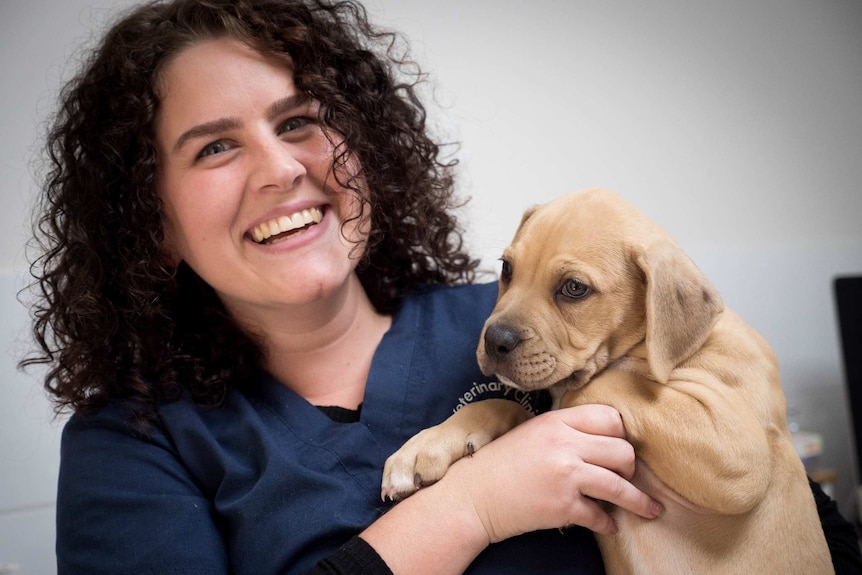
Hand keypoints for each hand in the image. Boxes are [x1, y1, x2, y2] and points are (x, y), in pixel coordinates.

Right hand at [442, 403, 661, 542]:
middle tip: (625, 476)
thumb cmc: (500, 463)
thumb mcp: (532, 432)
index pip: (610, 418)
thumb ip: (565, 430)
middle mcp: (565, 444)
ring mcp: (566, 476)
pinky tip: (608, 525)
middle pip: (623, 451)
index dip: (621, 434)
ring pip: (620, 485)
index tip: (620, 447)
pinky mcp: (563, 507)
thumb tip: (603, 439)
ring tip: (651, 510)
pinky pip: (600, 516)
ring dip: (639, 501)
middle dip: (630, 468)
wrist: (473, 496)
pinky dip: (608, 523)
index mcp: (557, 421)